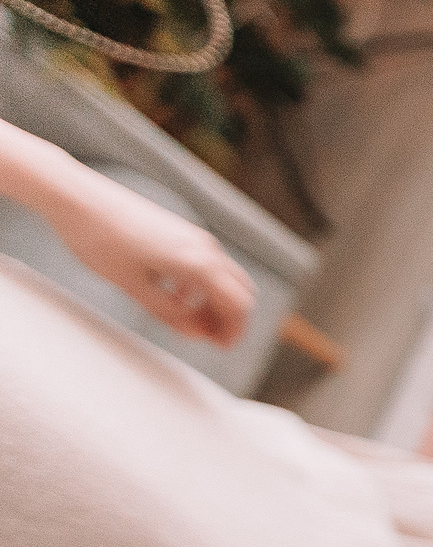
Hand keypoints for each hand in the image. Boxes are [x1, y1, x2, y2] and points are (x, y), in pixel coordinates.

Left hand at [50, 168, 254, 347]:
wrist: (79, 198)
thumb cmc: (100, 239)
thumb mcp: (132, 286)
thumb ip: (169, 313)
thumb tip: (197, 332)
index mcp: (197, 262)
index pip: (238, 304)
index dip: (234, 331)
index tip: (221, 347)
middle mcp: (204, 247)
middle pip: (240, 290)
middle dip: (229, 317)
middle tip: (209, 338)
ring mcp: (194, 237)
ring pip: (223, 277)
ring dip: (214, 302)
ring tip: (188, 320)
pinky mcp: (181, 233)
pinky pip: (205, 264)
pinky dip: (201, 286)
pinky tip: (173, 295)